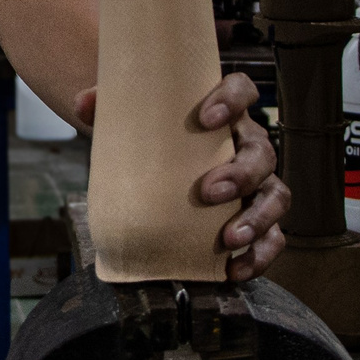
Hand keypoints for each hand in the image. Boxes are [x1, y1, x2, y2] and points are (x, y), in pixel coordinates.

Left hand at [74, 71, 287, 279]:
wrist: (158, 171)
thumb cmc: (153, 140)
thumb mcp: (132, 120)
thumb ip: (109, 107)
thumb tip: (83, 103)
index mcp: (225, 113)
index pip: (243, 90)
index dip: (232, 99)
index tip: (207, 117)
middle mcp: (247, 145)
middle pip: (262, 152)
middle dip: (241, 173)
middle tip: (209, 191)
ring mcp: (256, 184)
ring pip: (276, 195)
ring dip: (257, 218)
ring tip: (229, 239)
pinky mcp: (256, 219)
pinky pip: (274, 237)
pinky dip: (260, 255)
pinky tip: (235, 269)